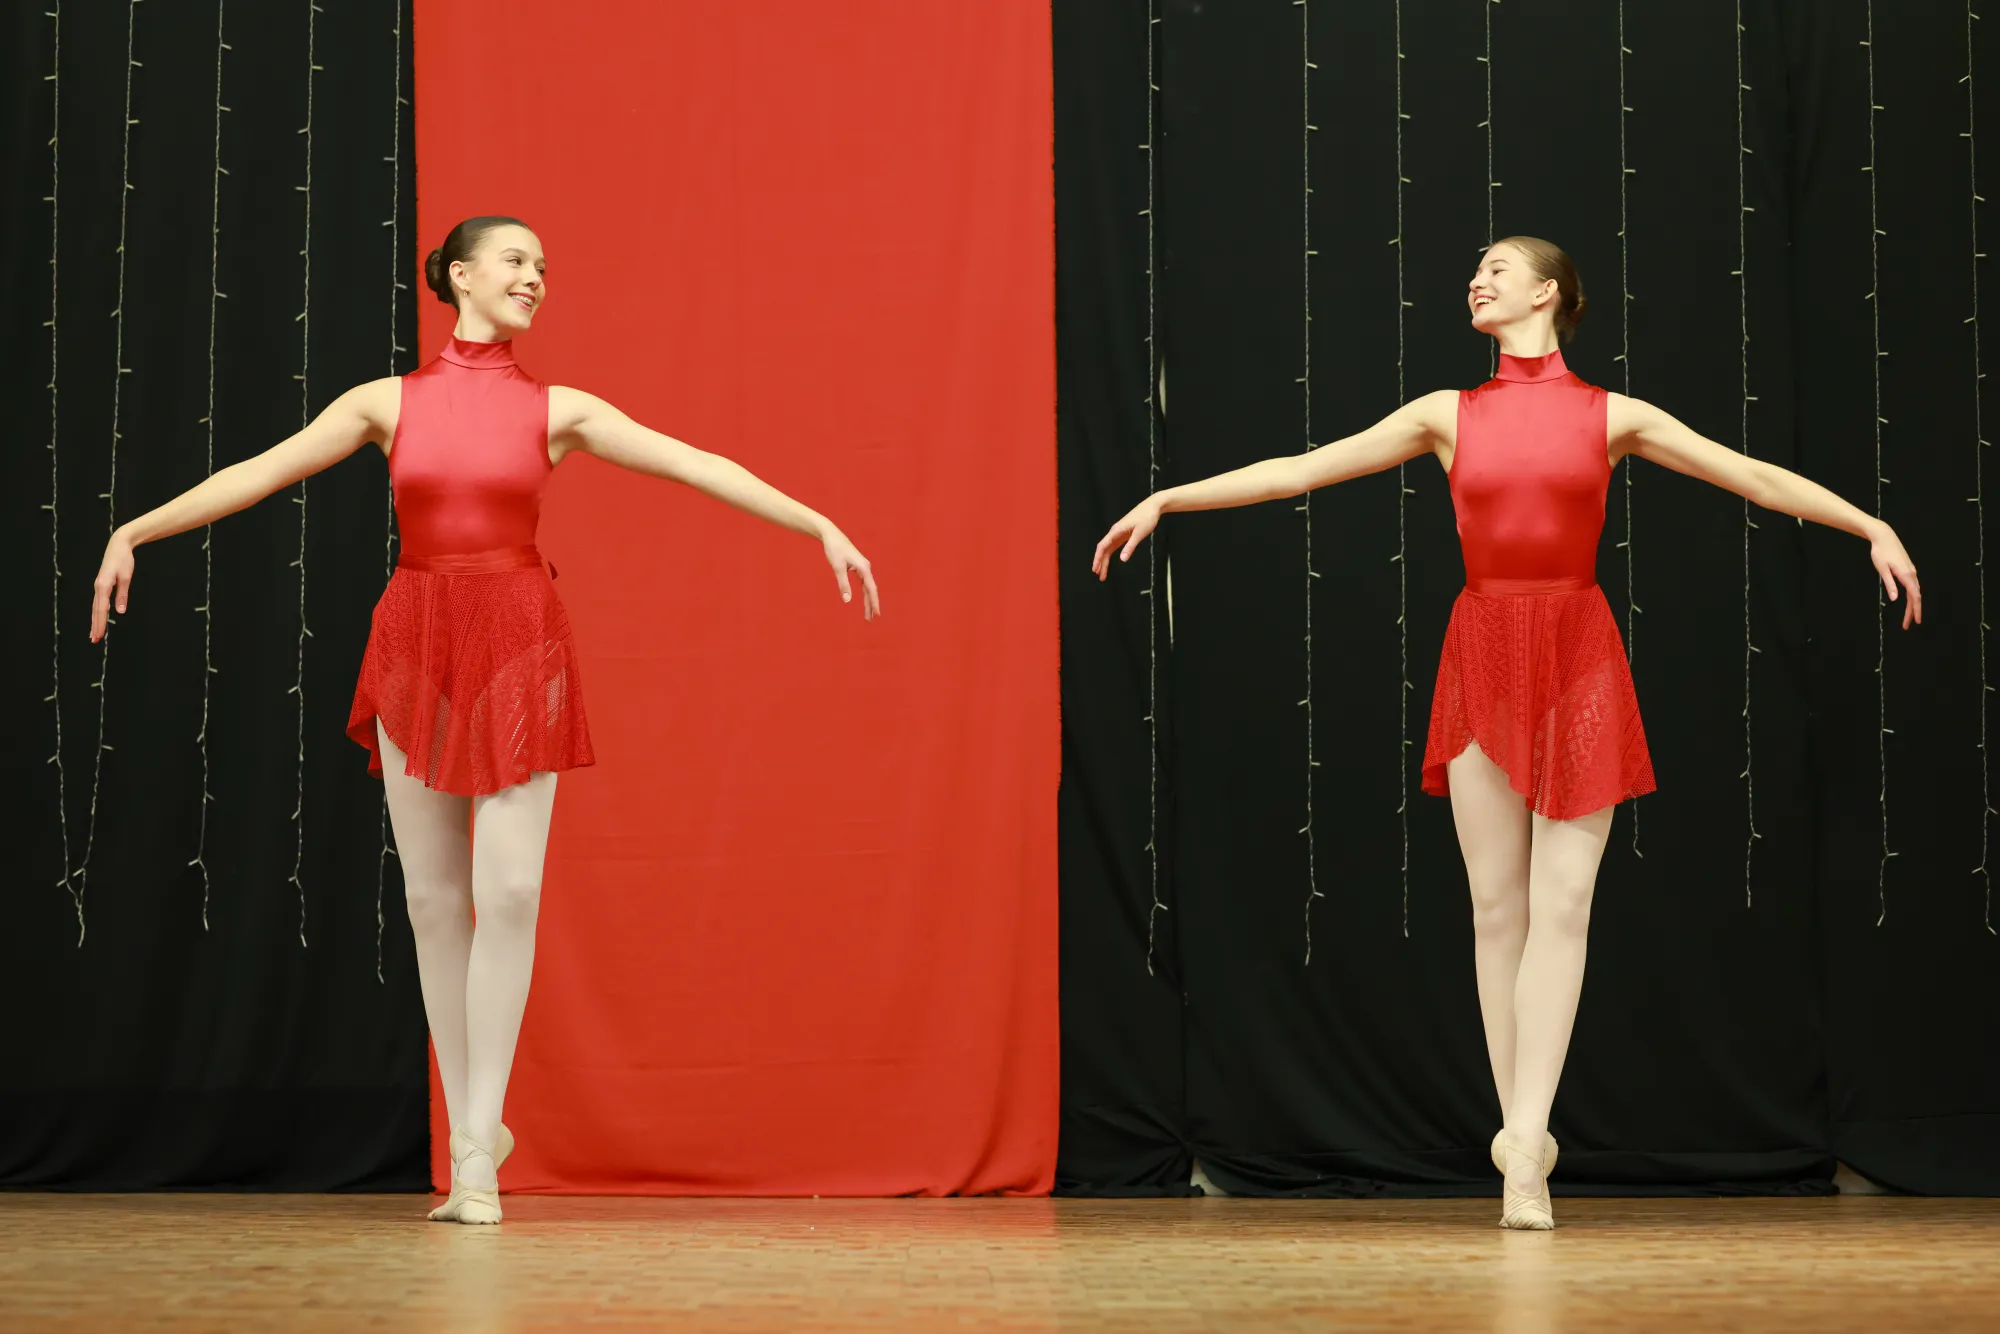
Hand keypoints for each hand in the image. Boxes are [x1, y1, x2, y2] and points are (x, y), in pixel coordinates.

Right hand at [91, 528, 135, 642]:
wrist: (118, 545)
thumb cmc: (123, 560)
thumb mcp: (126, 577)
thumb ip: (122, 594)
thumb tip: (120, 611)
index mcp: (103, 586)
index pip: (101, 609)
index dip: (100, 623)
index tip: (99, 635)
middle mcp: (98, 587)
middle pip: (96, 610)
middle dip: (96, 626)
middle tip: (94, 640)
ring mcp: (98, 586)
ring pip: (96, 607)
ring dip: (95, 621)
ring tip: (94, 634)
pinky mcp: (101, 585)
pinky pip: (98, 602)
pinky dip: (98, 612)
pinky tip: (98, 619)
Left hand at [822, 528, 879, 620]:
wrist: (830, 535)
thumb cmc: (834, 549)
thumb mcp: (838, 567)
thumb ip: (843, 584)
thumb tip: (847, 600)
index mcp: (864, 568)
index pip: (871, 589)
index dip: (874, 603)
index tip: (876, 614)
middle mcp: (865, 568)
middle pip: (870, 590)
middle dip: (871, 605)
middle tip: (871, 619)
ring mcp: (862, 567)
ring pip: (867, 587)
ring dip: (868, 600)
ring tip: (868, 613)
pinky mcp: (857, 566)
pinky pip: (863, 583)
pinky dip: (864, 592)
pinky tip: (863, 599)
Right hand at [1092, 497, 1161, 580]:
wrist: (1153, 506)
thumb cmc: (1147, 517)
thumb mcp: (1139, 533)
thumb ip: (1130, 547)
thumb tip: (1122, 559)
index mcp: (1116, 531)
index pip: (1102, 546)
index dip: (1098, 558)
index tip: (1095, 569)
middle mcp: (1115, 532)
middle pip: (1104, 549)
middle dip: (1100, 562)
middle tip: (1099, 575)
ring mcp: (1119, 533)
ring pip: (1108, 549)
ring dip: (1105, 560)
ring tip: (1103, 573)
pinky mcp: (1124, 534)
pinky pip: (1114, 546)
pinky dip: (1111, 555)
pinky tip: (1109, 562)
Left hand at [1870, 524, 1921, 628]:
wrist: (1884, 536)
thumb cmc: (1880, 552)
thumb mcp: (1882, 569)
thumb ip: (1889, 584)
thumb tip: (1895, 599)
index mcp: (1906, 575)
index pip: (1915, 597)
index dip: (1915, 610)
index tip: (1915, 622)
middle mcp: (1912, 574)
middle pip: (1916, 596)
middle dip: (1913, 612)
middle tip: (1908, 625)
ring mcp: (1911, 571)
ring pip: (1915, 591)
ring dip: (1912, 605)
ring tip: (1908, 617)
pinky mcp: (1908, 569)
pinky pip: (1913, 586)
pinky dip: (1912, 596)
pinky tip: (1909, 602)